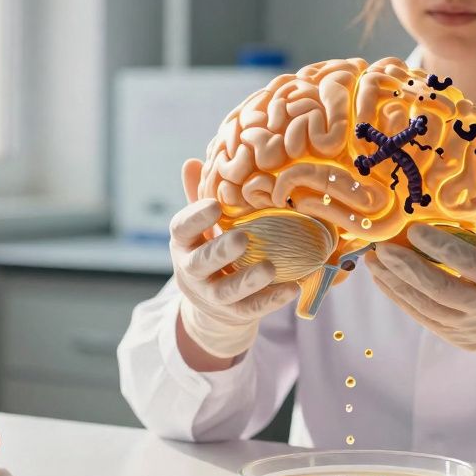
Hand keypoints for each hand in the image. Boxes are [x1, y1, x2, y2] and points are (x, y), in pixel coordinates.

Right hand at [172, 159, 297, 358]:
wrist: (211, 308)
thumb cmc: (211, 251)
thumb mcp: (202, 227)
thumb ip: (198, 196)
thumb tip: (192, 161)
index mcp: (184, 244)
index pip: (181, 229)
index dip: (195, 218)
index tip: (214, 205)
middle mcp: (192, 271)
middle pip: (200, 263)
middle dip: (220, 252)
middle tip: (242, 238)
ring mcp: (213, 296)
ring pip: (226, 291)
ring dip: (248, 280)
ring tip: (270, 267)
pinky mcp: (235, 314)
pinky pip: (253, 309)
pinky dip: (272, 299)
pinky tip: (294, 287)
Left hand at [367, 166, 475, 388]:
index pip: (470, 264)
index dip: (440, 248)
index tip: (413, 229)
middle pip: (439, 289)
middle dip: (406, 268)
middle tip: (380, 246)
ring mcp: (469, 328)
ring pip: (425, 307)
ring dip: (395, 284)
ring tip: (372, 260)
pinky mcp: (457, 338)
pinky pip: (423, 318)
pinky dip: (401, 299)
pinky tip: (384, 280)